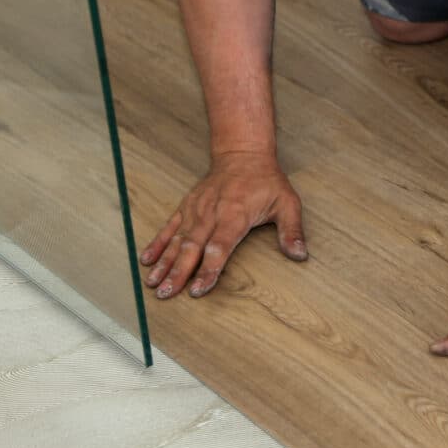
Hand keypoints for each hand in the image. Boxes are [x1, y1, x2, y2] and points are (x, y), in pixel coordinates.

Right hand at [140, 151, 305, 298]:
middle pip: (192, 247)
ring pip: (177, 240)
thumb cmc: (267, 181)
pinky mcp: (187, 207)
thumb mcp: (287, 203)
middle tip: (166, 294)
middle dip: (178, 272)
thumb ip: (292, 231)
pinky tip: (146, 260)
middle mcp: (211, 213)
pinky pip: (169, 227)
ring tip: (153, 283)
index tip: (199, 289)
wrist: (243, 153)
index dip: (208, 269)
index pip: (219, 247)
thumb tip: (300, 255)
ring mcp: (196, 210)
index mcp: (235, 215)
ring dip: (164, 263)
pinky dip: (157, 244)